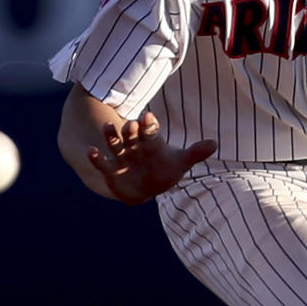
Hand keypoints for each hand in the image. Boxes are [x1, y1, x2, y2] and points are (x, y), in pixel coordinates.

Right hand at [87, 111, 216, 205]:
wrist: (146, 188)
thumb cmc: (164, 170)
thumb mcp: (180, 162)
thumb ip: (195, 153)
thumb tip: (215, 143)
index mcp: (151, 141)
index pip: (150, 130)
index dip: (149, 124)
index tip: (150, 117)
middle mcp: (135, 146)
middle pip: (131, 134)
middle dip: (131, 129)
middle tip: (132, 124)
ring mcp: (122, 157)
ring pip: (115, 144)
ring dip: (111, 136)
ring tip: (107, 126)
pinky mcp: (111, 170)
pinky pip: (102, 163)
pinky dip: (96, 157)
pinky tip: (91, 151)